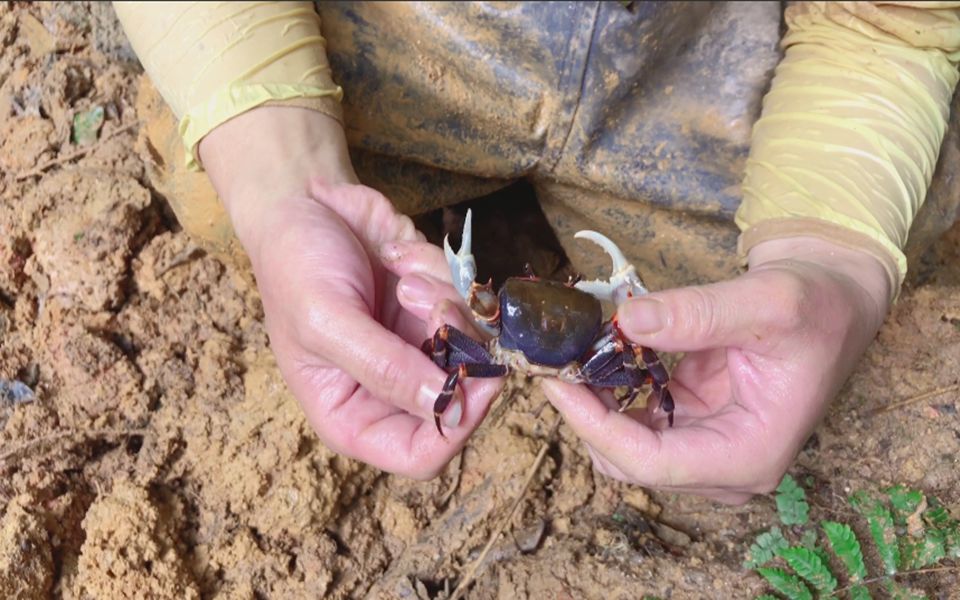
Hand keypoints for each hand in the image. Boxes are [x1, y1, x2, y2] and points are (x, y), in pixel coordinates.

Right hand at [200, 107, 502, 477]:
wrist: (303, 206)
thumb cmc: (296, 269)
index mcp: (351, 415)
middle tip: (433, 303)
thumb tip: (445, 405)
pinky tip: (401, 258)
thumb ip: (383, 367)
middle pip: (462, 399)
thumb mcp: (326, 321)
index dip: (457, 425)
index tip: (476, 378)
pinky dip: (444, 274)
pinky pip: (470, 303)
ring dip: (447, 300)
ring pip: (474, 346)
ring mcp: (419, 349)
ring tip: (403, 275)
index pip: (421, 456)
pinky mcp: (436, 311)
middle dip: (456, 345)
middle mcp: (392, 391)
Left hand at [542, 237, 890, 502]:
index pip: (651, 463)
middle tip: (553, 360)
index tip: (556, 381)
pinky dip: (610, 392)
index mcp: (750, 455)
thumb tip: (627, 320)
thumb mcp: (767, 302)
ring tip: (569, 354)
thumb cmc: (816, 305)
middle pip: (629, 462)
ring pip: (624, 446)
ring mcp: (706, 448)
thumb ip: (698, 314)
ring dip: (592, 404)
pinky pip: (635, 420)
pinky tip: (596, 356)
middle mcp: (726, 466)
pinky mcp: (692, 424)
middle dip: (585, 415)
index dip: (594, 426)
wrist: (831, 300)